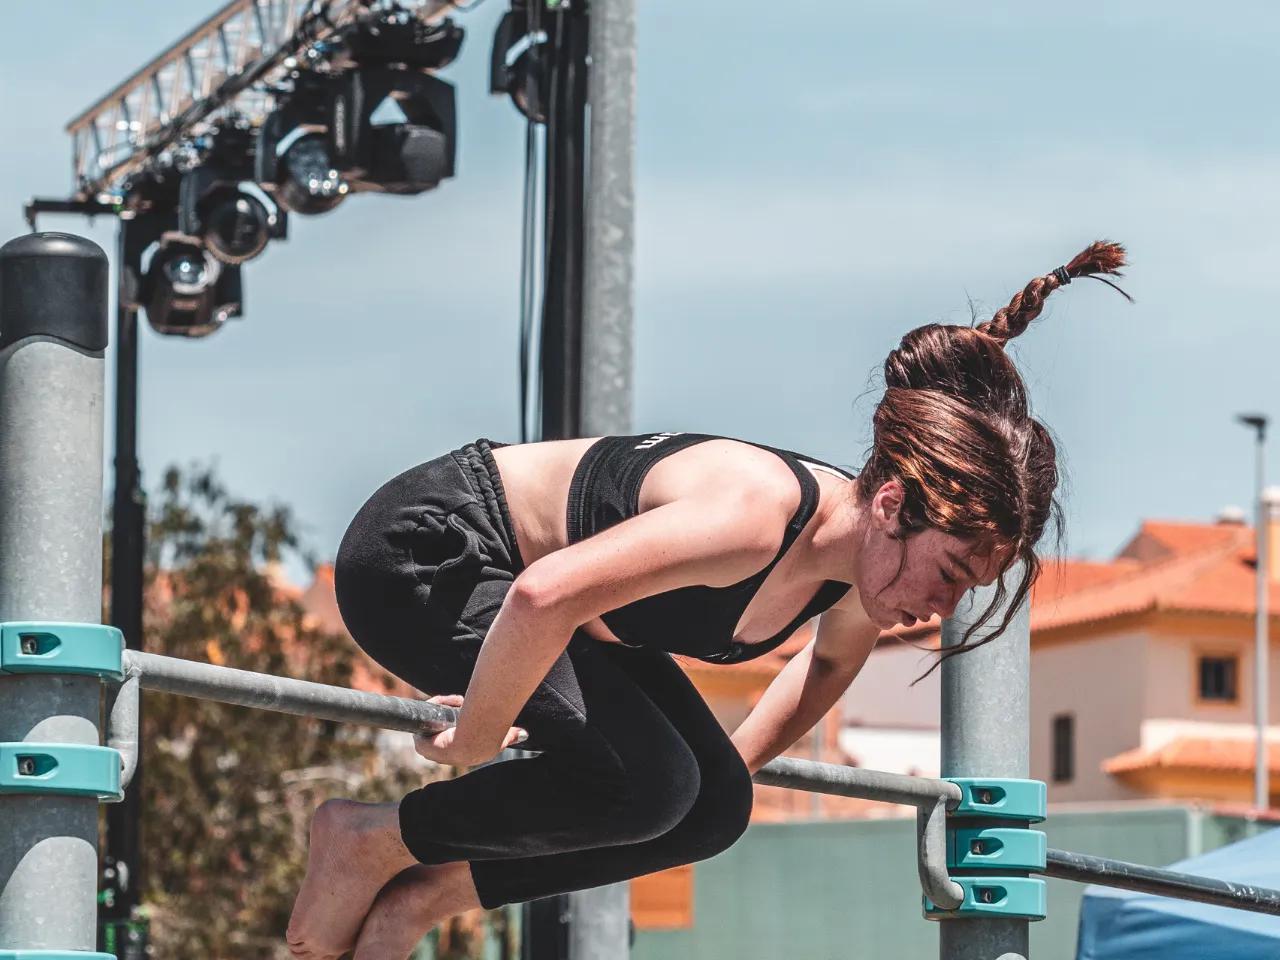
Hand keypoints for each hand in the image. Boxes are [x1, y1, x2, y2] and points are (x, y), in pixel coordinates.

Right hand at [413, 695, 528, 766]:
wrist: (475, 741)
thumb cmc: (490, 739)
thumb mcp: (503, 737)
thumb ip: (511, 735)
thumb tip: (524, 734)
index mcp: (463, 754)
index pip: (456, 738)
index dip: (460, 723)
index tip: (467, 707)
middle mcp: (446, 755)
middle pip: (443, 731)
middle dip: (451, 715)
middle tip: (462, 702)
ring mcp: (432, 750)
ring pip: (434, 723)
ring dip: (445, 709)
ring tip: (459, 700)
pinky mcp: (422, 744)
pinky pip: (426, 719)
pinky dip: (437, 705)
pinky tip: (450, 700)